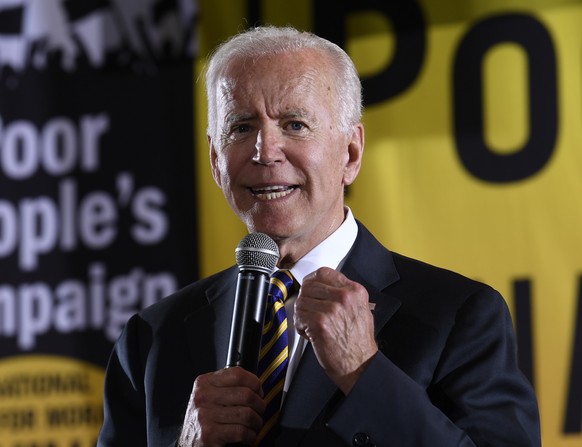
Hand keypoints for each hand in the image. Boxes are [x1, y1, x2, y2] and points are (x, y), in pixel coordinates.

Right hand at [178, 367, 264, 445]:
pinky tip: (247, 436)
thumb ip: (227, 385)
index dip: (255, 383)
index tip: (258, 391)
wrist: (188, 444)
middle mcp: (203, 397)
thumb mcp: (209, 395)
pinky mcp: (210, 434)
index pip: (238, 374)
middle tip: (260, 411)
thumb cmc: (204, 419)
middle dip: (260, 405)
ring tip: (254, 425)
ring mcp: (205, 415)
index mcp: (204, 382)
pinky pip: (241, 431)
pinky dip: (250, 436)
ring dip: (256, 422)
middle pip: (246, 394)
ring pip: (246, 414)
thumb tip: (255, 384)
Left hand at [294, 267, 377, 394]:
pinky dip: (300, 326)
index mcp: (355, 291)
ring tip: (311, 325)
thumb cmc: (358, 342)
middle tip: (308, 311)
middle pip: (309, 285)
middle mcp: (344, 297)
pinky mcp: (320, 323)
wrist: (359, 365)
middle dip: (305, 299)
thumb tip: (323, 286)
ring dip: (302, 314)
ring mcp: (332, 309)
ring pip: (301, 301)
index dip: (312, 281)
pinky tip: (309, 333)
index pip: (324, 273)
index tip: (309, 289)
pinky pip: (299, 316)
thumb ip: (344, 293)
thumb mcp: (360, 309)